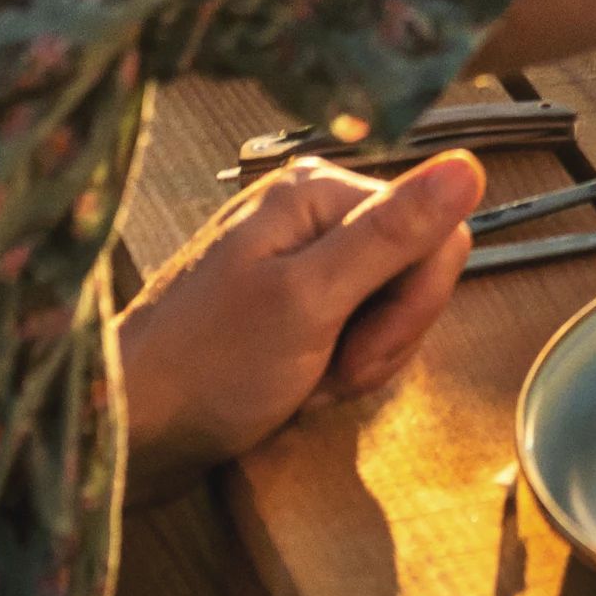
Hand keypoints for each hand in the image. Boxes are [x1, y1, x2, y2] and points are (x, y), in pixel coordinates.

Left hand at [118, 151, 481, 481]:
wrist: (126, 429)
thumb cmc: (205, 367)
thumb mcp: (310, 303)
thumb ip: (391, 236)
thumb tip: (468, 166)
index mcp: (319, 191)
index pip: (436, 232)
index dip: (412, 304)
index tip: (359, 350)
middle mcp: (310, 210)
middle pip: (414, 268)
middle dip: (384, 337)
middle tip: (329, 372)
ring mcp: (296, 256)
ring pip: (388, 306)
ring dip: (358, 360)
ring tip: (303, 384)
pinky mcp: (286, 299)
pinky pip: (352, 327)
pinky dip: (334, 369)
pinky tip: (294, 387)